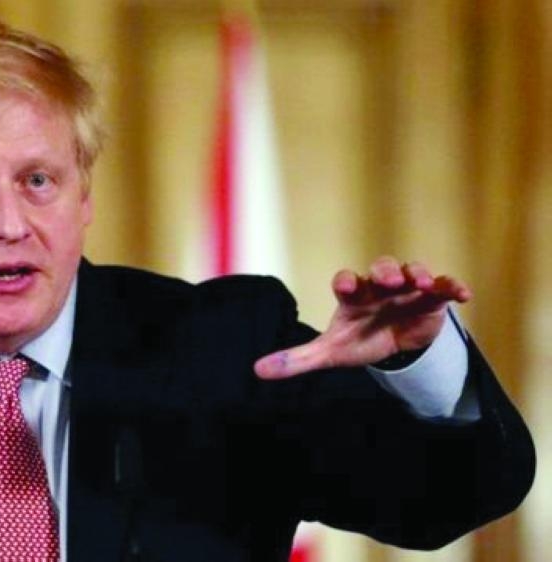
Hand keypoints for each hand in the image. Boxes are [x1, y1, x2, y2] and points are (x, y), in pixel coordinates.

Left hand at [254, 256, 470, 379]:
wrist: (394, 343)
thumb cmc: (358, 338)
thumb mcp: (330, 352)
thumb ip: (297, 359)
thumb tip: (257, 371)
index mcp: (353, 296)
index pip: (346, 281)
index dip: (347, 282)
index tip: (348, 287)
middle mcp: (379, 286)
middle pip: (381, 268)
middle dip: (384, 271)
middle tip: (388, 280)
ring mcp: (407, 288)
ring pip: (412, 271)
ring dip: (416, 273)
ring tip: (421, 282)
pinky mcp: (432, 297)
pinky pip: (443, 285)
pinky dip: (451, 286)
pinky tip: (462, 295)